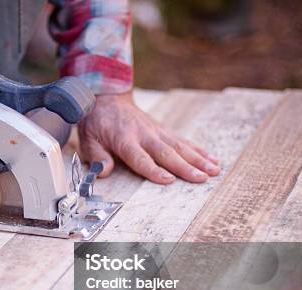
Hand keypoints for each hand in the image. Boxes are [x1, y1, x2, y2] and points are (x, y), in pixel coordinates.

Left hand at [78, 92, 219, 183]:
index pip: (140, 158)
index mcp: (124, 139)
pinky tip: (212, 159)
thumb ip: (96, 157)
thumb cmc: (97, 122)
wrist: (108, 97)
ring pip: (180, 146)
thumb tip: (103, 172)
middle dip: (185, 167)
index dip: (154, 170)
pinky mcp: (163, 130)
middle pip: (166, 153)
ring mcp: (156, 131)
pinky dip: (198, 150)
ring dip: (198, 159)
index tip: (168, 180)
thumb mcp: (87, 139)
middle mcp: (144, 134)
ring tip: (214, 171)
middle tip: (202, 178)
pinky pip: (183, 141)